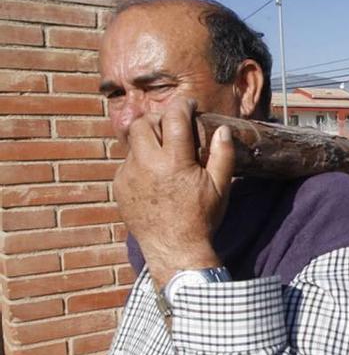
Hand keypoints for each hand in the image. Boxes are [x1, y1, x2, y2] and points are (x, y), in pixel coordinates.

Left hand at [112, 98, 234, 286]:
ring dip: (149, 142)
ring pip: (133, 144)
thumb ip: (222, 155)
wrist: (174, 249)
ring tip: (166, 155)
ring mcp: (129, 176)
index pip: (174, 118)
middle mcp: (147, 164)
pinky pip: (128, 164)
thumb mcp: (220, 187)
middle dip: (158, 120)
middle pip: (143, 123)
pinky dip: (142, 163)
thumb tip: (222, 129)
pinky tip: (157, 178)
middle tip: (173, 127)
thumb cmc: (201, 219)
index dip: (182, 106)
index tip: (189, 105)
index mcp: (174, 162)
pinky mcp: (120, 187)